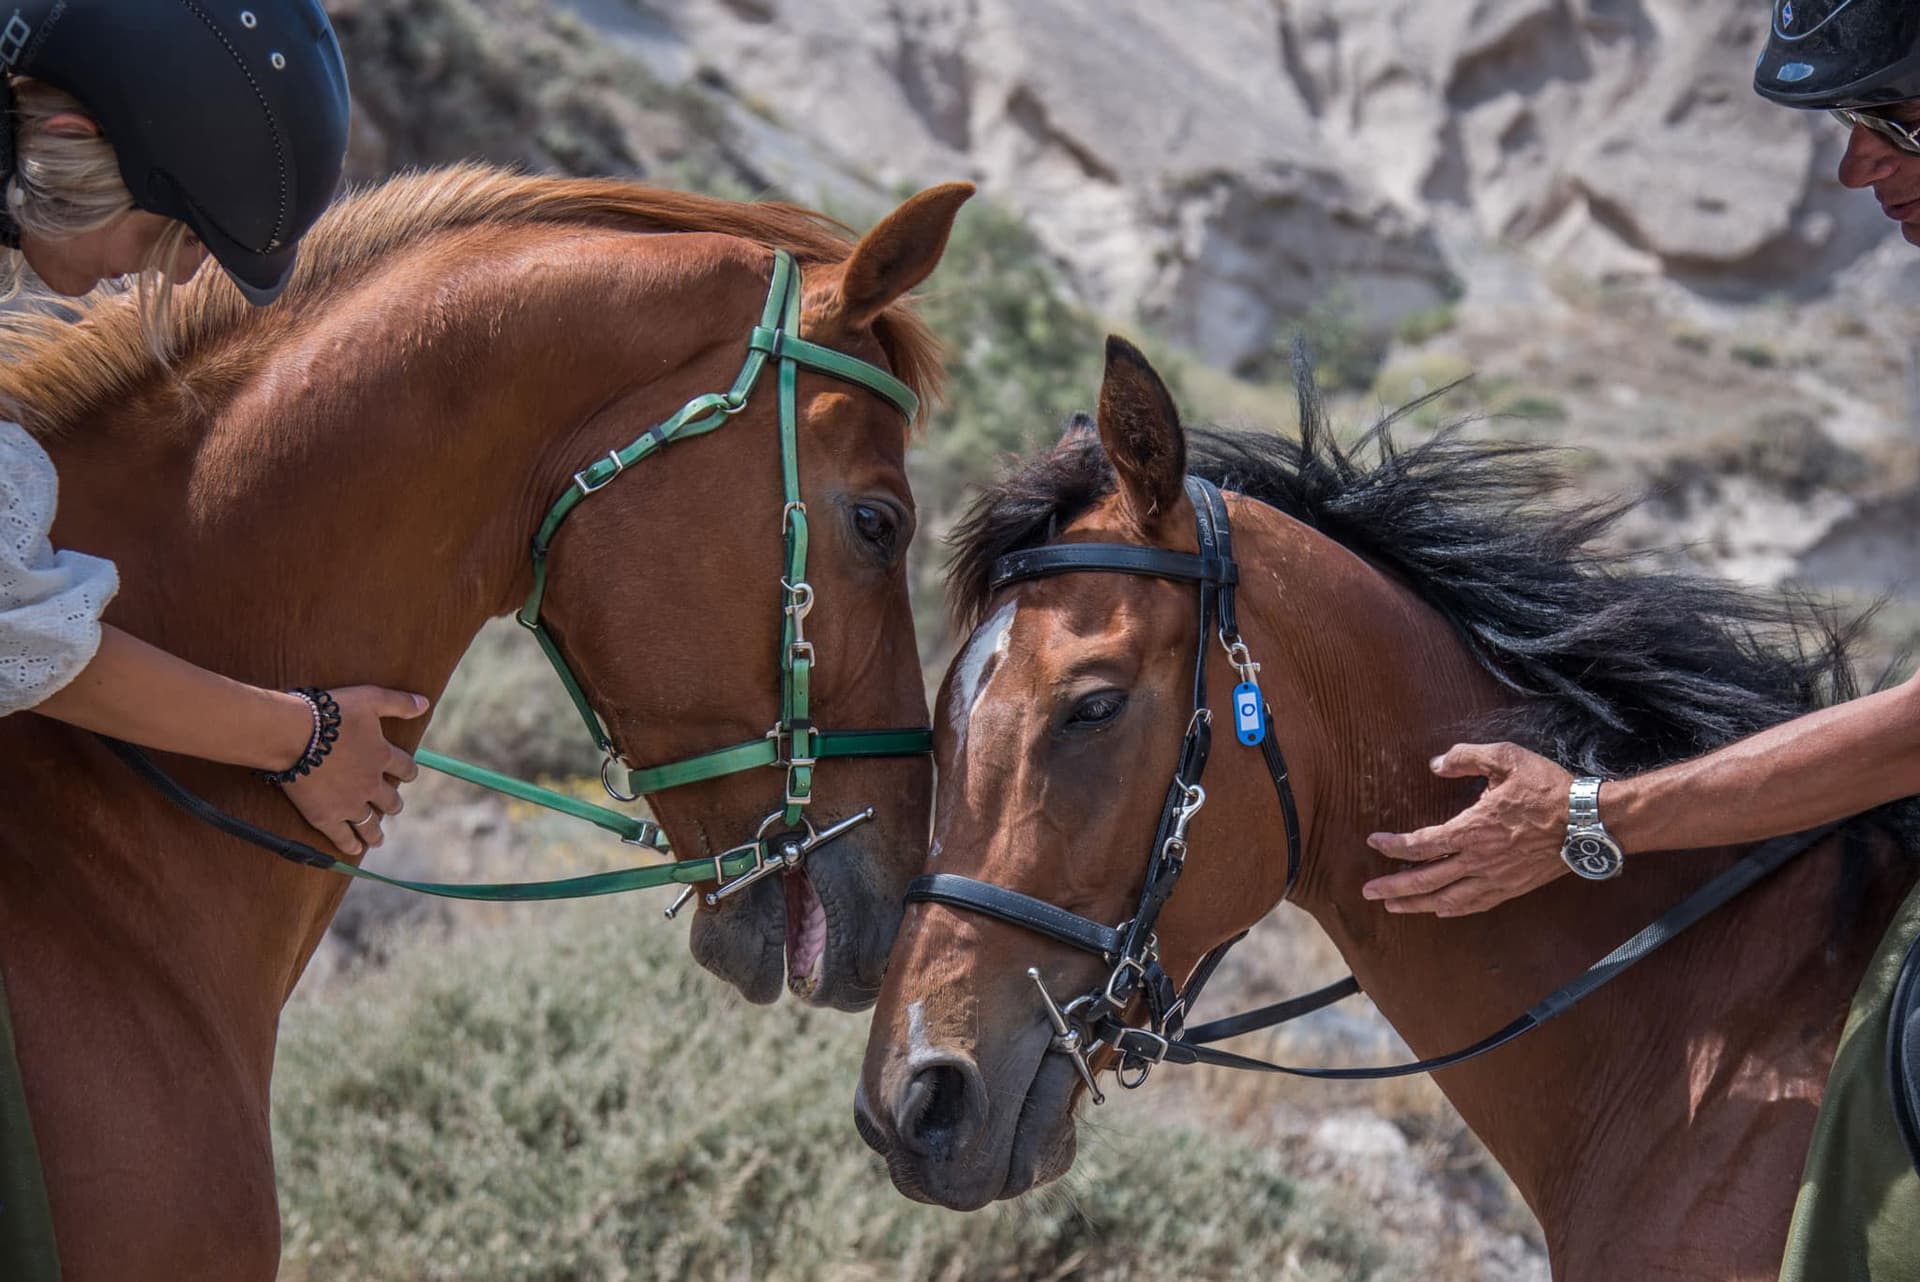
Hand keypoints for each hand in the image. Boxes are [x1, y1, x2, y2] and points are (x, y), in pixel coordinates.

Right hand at [281, 686, 426, 856]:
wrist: (294, 733)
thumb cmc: (330, 712)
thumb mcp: (369, 698)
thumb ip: (398, 702)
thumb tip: (425, 704)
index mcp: (382, 756)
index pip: (405, 769)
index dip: (408, 772)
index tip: (407, 775)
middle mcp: (370, 784)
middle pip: (390, 800)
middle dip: (392, 803)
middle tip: (391, 806)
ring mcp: (349, 803)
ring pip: (370, 824)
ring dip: (376, 832)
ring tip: (377, 839)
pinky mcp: (326, 816)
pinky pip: (343, 837)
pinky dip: (351, 844)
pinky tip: (354, 849)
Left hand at [1361, 743, 1573, 915]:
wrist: (1590, 822)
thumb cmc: (1548, 788)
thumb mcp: (1506, 758)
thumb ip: (1466, 757)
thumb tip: (1436, 764)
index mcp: (1472, 830)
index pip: (1422, 844)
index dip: (1394, 846)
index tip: (1373, 843)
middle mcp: (1479, 861)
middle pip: (1426, 881)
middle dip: (1393, 888)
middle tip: (1367, 892)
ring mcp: (1497, 879)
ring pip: (1448, 900)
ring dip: (1417, 905)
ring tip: (1393, 907)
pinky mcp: (1513, 888)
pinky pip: (1476, 905)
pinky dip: (1453, 910)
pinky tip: (1440, 911)